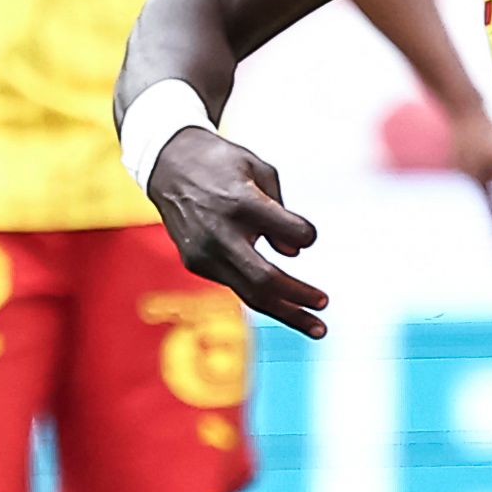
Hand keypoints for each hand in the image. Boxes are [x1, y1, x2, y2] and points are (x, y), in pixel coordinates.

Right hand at [147, 129, 330, 337]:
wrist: (167, 164)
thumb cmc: (221, 163)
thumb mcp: (258, 170)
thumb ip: (280, 212)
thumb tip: (293, 255)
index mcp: (242, 202)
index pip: (291, 232)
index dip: (308, 235)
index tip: (310, 235)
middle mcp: (220, 233)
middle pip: (266, 280)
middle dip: (299, 297)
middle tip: (325, 304)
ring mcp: (204, 252)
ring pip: (250, 294)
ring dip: (287, 313)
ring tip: (317, 327)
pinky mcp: (195, 263)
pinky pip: (235, 283)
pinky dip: (261, 293)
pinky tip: (282, 300)